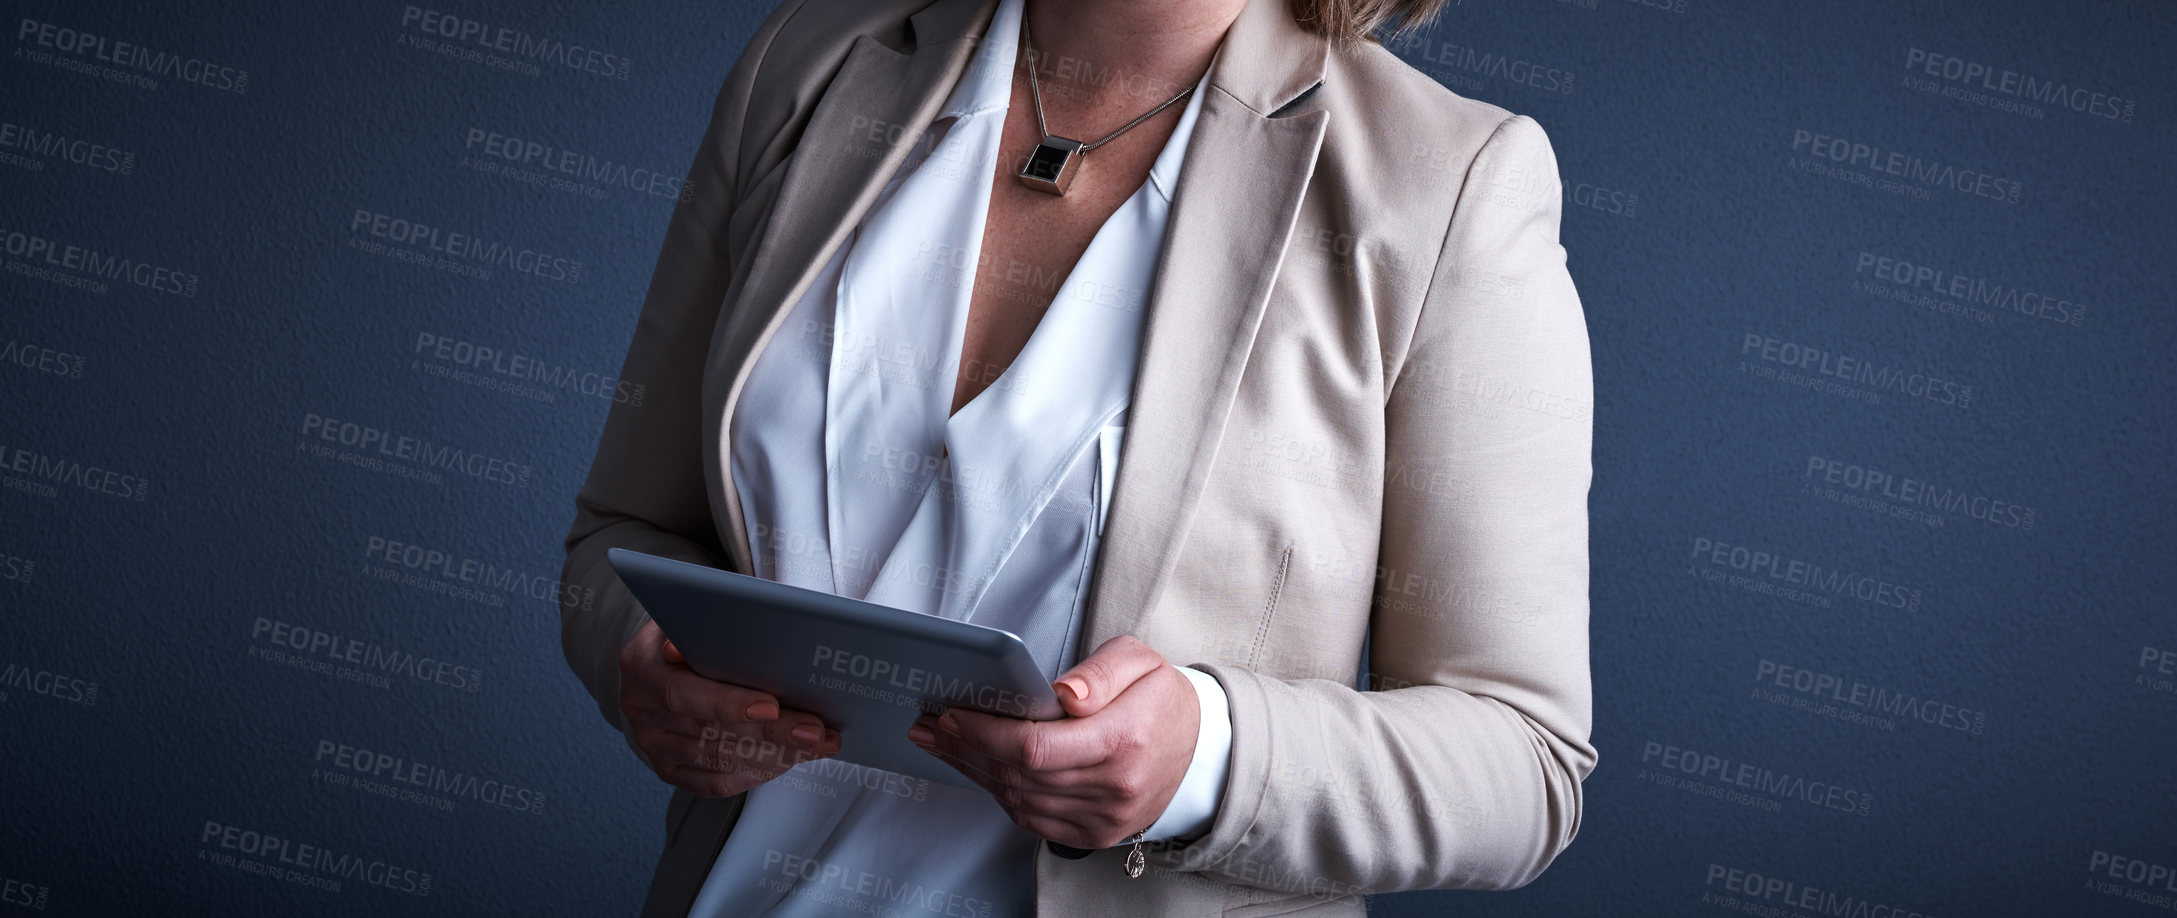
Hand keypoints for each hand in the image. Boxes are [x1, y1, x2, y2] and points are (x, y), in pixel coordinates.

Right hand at [618, 620, 841, 796]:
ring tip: (814, 745)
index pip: (683, 694)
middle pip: (709, 733)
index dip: (728, 704)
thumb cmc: (687, 632)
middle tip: (814, 731)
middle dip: (770, 735)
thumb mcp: (696, 616)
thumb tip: (768, 634)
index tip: (772, 707)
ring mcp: (653, 744)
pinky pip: (715, 783)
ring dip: (774, 756)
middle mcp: (641, 709)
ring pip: (718, 762)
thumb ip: (719, 628)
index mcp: (642, 665)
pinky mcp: (669, 768)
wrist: (659, 659)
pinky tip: (788, 759)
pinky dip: (757, 773)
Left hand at [907, 635, 1199, 847]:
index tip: (951, 715)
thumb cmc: (1161, 698)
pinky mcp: (1095, 834)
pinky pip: (1033, 819)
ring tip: (942, 744)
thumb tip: (1062, 694)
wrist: (1200, 751)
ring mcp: (1104, 818)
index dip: (985, 734)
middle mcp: (1114, 787)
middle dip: (966, 749)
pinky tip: (978, 768)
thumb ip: (1100, 672)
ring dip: (974, 771)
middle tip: (929, 726)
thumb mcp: (1140, 661)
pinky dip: (1000, 793)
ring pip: (1020, 799)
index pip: (1036, 747)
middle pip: (1020, 775)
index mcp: (1124, 739)